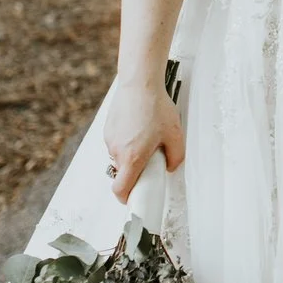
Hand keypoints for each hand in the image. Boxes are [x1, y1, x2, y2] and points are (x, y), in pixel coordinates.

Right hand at [104, 80, 184, 204]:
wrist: (139, 83)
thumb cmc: (156, 107)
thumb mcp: (175, 134)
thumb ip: (175, 157)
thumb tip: (169, 167)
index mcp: (133, 157)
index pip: (121, 189)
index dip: (126, 198)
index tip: (134, 198)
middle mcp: (117, 151)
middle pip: (123, 172)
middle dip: (136, 170)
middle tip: (151, 158)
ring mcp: (110, 140)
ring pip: (120, 157)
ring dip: (132, 154)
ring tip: (147, 136)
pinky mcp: (108, 129)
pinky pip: (117, 143)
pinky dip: (127, 141)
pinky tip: (139, 126)